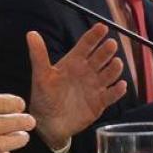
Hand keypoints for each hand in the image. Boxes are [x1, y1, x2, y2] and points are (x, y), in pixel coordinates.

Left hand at [27, 22, 126, 150]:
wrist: (48, 125)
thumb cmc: (44, 98)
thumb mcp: (40, 76)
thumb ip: (39, 55)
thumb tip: (31, 34)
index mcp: (74, 62)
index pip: (87, 44)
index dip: (95, 35)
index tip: (102, 27)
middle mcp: (87, 71)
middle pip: (101, 57)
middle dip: (107, 50)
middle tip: (111, 44)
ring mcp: (95, 86)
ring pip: (109, 74)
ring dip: (114, 68)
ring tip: (116, 63)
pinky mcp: (100, 102)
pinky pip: (112, 95)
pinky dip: (118, 90)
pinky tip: (121, 86)